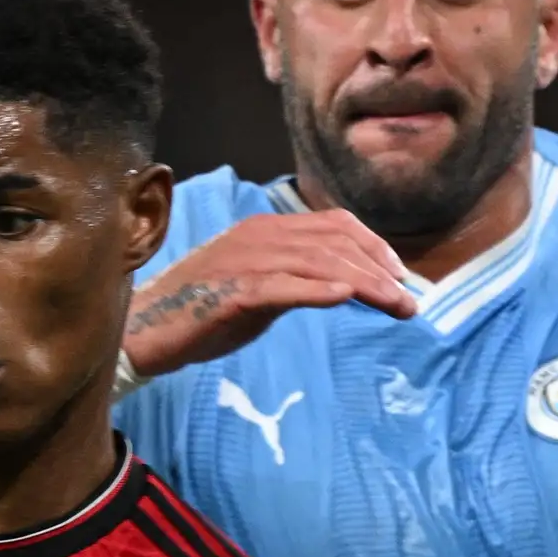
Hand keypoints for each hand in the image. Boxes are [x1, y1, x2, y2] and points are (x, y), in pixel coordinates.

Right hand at [122, 214, 415, 378]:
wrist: (147, 331)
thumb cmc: (202, 314)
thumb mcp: (260, 290)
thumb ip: (298, 281)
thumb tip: (342, 288)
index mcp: (268, 228)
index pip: (335, 225)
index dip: (375, 247)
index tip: (401, 277)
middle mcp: (260, 234)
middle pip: (336, 242)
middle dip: (380, 270)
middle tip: (410, 302)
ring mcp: (245, 261)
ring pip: (319, 263)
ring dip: (364, 284)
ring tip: (394, 305)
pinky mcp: (232, 291)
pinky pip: (283, 286)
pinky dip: (318, 290)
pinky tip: (347, 298)